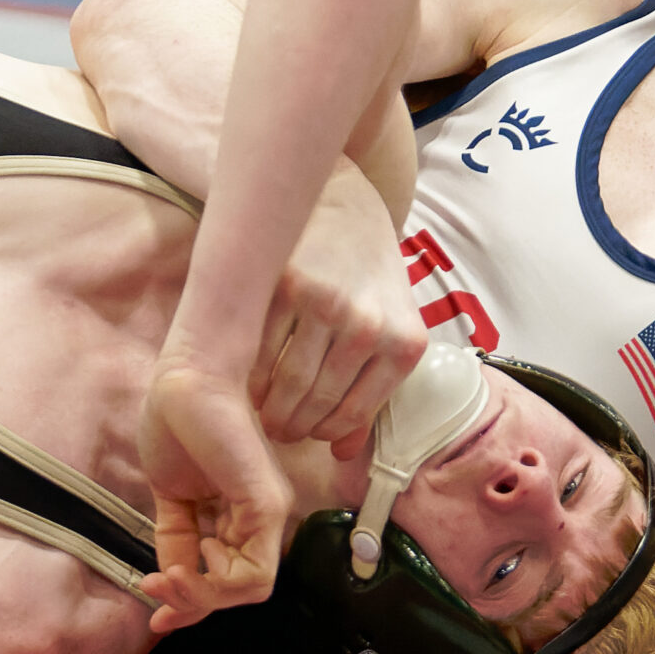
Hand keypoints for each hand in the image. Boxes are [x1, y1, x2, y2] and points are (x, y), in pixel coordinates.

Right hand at [136, 358, 294, 634]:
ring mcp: (268, 512)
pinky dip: (215, 585)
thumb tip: (168, 577)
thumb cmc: (178, 421)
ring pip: (247, 591)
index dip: (191, 601)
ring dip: (199, 597)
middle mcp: (261, 516)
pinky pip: (254, 576)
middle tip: (154, 590)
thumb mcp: (170, 494)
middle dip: (191, 603)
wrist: (186, 378)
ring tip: (166, 577)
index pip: (226, 577)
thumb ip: (175, 536)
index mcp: (239, 513)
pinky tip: (186, 562)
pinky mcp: (266, 506)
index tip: (153, 607)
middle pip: (236, 589)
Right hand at [248, 163, 423, 456]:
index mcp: (404, 343)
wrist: (343, 200)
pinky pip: (261, 352)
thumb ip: (372, 389)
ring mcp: (327, 305)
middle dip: (292, 427)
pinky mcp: (285, 287)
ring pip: (287, 384)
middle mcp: (369, 325)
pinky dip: (253, 377)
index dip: (323, 433)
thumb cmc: (368, 271)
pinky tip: (250, 381)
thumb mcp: (390, 326)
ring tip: (262, 413)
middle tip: (275, 432)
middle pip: (318, 403)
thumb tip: (342, 453)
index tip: (304, 437)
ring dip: (270, 410)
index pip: (353, 414)